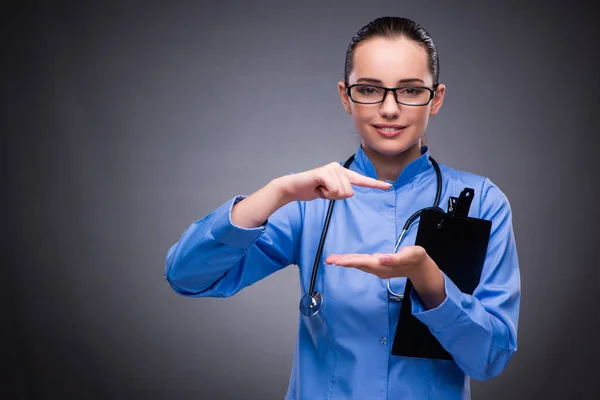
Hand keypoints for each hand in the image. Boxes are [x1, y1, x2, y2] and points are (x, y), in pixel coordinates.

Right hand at [273, 161, 390, 202]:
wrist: (294, 188)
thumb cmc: (313, 190)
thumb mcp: (331, 193)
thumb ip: (342, 192)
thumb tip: (350, 192)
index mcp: (343, 173)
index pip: (361, 180)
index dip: (375, 184)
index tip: (388, 186)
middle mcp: (339, 168)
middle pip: (350, 192)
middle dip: (335, 197)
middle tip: (323, 191)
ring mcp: (332, 168)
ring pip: (342, 192)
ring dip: (329, 195)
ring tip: (320, 189)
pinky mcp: (324, 172)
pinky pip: (334, 189)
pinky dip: (325, 193)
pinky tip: (317, 188)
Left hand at [325, 246, 446, 308]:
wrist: (419, 267)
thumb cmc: (415, 258)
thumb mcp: (410, 255)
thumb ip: (396, 258)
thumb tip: (382, 258)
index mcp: (383, 265)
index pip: (362, 262)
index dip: (349, 261)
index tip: (337, 262)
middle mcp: (378, 268)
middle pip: (357, 264)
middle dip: (342, 262)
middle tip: (328, 260)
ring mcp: (377, 268)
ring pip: (358, 264)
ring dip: (345, 261)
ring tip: (332, 260)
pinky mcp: (377, 265)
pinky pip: (361, 263)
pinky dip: (351, 260)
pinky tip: (344, 260)